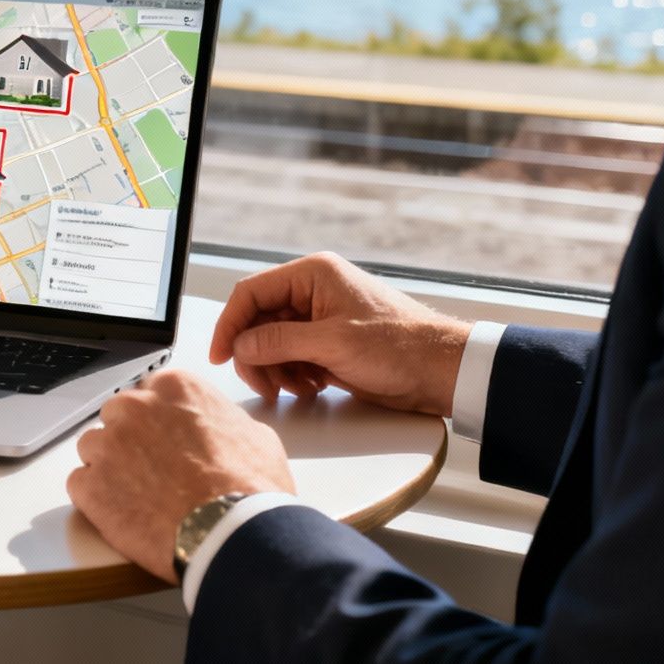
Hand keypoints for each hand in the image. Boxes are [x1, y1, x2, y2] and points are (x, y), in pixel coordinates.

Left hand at [67, 370, 293, 582]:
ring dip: (110, 469)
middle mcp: (134, 407)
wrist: (233, 534)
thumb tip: (217, 426)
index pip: (148, 393)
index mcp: (173, 387)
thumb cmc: (250, 489)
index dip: (156, 422)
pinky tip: (124, 514)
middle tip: (153, 473)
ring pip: (93, 449)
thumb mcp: (254, 436)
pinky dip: (97, 500)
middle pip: (116, 417)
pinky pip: (80, 484)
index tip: (163, 442)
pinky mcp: (90, 484)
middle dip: (130, 442)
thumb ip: (221, 419)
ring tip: (140, 497)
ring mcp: (108, 445)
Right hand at [210, 252, 472, 416]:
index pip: (251, 293)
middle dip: (256, 354)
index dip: (230, 324)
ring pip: (273, 342)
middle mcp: (313, 291)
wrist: (442, 371)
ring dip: (275, 369)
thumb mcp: (333, 343)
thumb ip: (279, 342)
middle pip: (259, 320)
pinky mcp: (329, 342)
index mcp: (313, 274)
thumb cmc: (401, 346)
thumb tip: (240, 345)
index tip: (221, 355)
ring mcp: (321, 318)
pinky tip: (310, 387)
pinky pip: (293, 356)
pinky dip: (293, 375)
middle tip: (263, 384)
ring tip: (293, 389)